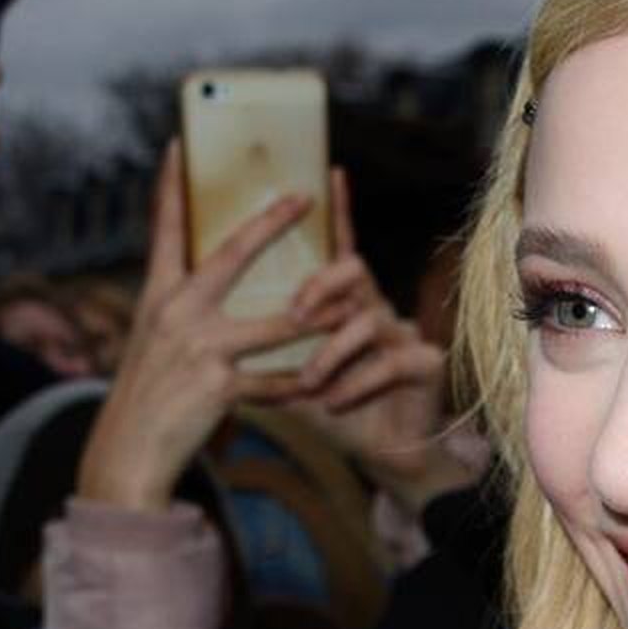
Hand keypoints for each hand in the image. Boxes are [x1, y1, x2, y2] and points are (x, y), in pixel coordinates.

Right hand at [76, 142, 317, 511]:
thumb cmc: (145, 396)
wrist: (127, 452)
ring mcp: (198, 350)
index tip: (179, 144)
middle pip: (229, 256)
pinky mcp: (218, 388)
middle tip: (301, 197)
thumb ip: (180, 309)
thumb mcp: (152, 341)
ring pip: (273, 326)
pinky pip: (274, 383)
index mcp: (158, 296)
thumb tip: (201, 279)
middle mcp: (176, 314)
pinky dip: (301, 385)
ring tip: (351, 304)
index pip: (165, 230)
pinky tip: (326, 384)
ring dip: (317, 317)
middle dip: (269, 225)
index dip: (171, 187)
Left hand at [274, 170, 453, 493]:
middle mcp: (377, 308)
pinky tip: (334, 403)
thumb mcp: (289, 374)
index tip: (331, 171)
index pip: (339, 249)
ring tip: (310, 383)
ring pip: (365, 321)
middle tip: (295, 315)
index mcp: (345, 303)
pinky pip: (387, 363)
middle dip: (322, 287)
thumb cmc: (334, 411)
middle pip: (353, 270)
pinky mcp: (424, 364)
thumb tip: (203, 322)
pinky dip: (355, 385)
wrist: (386, 457)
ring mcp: (404, 333)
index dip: (339, 212)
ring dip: (332, 353)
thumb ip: (261, 348)